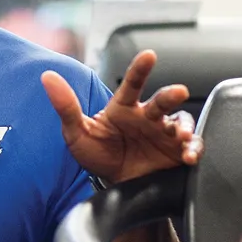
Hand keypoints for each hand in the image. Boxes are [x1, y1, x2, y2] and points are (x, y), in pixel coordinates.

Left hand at [42, 50, 200, 183]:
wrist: (111, 186)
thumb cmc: (96, 154)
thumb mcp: (76, 132)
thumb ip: (65, 106)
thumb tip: (47, 76)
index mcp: (124, 108)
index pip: (132, 84)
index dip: (140, 69)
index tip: (149, 55)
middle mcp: (147, 116)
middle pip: (162, 101)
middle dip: (171, 95)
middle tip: (178, 91)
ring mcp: (163, 133)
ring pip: (180, 121)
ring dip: (184, 126)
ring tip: (182, 136)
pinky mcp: (176, 152)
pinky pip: (190, 146)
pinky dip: (194, 149)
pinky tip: (191, 156)